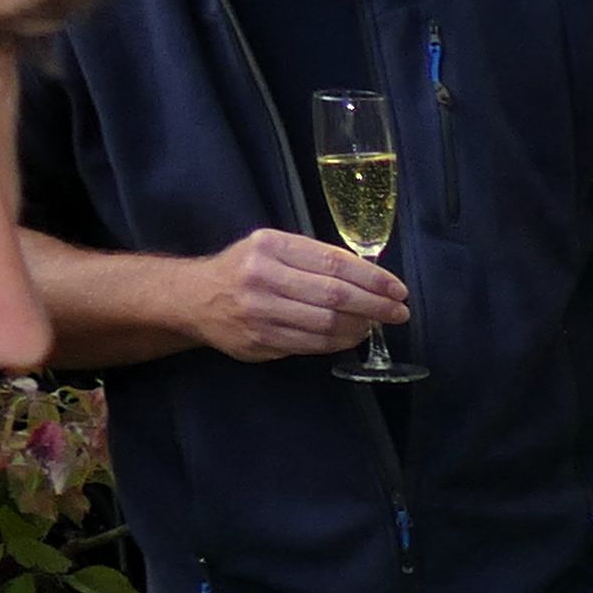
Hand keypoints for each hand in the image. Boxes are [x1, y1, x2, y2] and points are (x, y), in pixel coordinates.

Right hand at [196, 227, 412, 362]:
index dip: (373, 279)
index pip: (334, 263)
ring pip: (326, 323)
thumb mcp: (272, 248)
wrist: (194, 297)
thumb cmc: (244, 270)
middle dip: (375, 305)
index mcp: (270, 246)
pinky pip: (312, 345)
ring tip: (374, 323)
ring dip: (360, 327)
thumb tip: (369, 277)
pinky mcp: (259, 340)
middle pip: (335, 295)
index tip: (397, 289)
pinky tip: (351, 336)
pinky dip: (339, 342)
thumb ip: (314, 258)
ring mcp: (259, 311)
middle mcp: (262, 276)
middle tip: (399, 312)